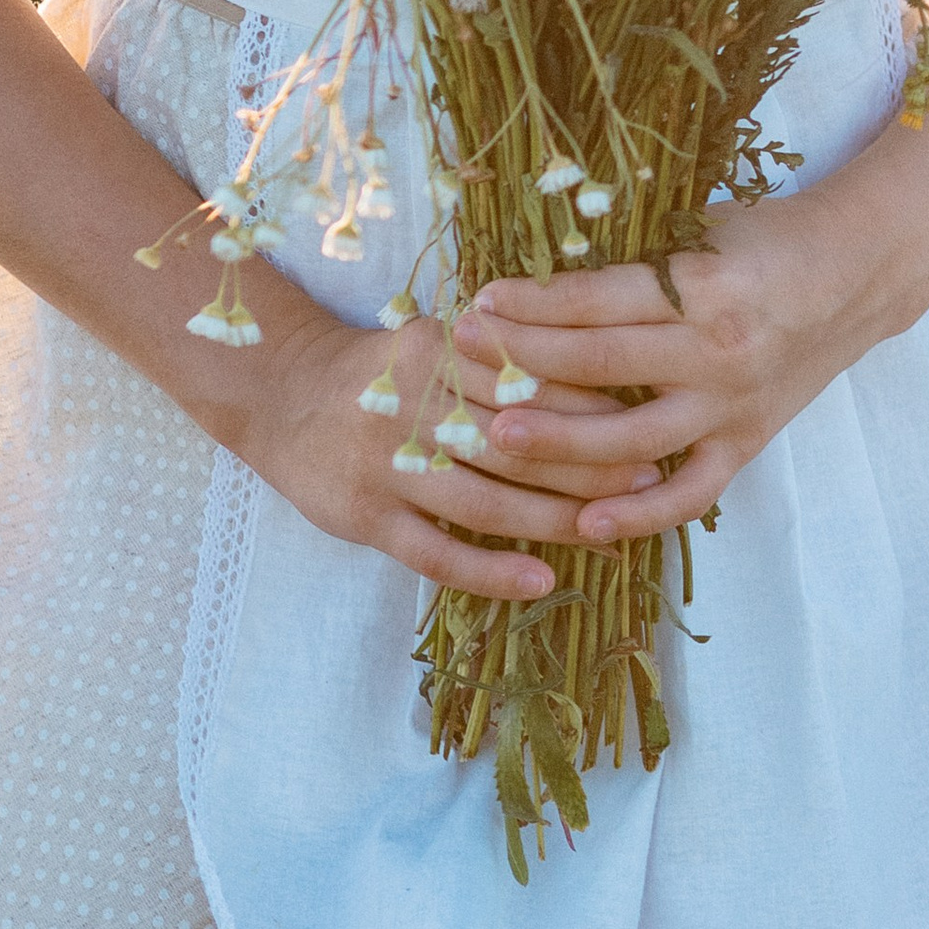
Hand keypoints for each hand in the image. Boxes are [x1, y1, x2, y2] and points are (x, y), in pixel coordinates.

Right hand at [234, 303, 664, 600]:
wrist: (280, 395)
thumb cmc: (381, 373)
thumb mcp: (434, 346)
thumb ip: (497, 360)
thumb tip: (598, 379)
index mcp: (437, 352)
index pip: (527, 380)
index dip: (590, 404)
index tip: (646, 420)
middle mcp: (411, 405)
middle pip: (515, 442)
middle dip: (587, 464)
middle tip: (648, 480)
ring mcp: (384, 466)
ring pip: (482, 501)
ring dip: (551, 519)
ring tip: (609, 533)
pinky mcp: (365, 518)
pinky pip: (436, 553)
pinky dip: (489, 571)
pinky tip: (539, 581)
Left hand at [453, 194, 878, 545]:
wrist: (855, 274)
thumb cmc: (764, 239)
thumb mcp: (696, 232)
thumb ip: (630, 261)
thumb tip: (537, 278)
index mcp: (700, 287)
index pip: (594, 301)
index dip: (531, 304)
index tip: (479, 302)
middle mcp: (716, 352)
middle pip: (599, 366)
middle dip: (524, 362)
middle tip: (462, 357)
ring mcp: (733, 406)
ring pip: (632, 439)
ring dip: (560, 441)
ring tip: (497, 438)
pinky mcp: (748, 443)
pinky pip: (689, 492)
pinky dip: (638, 512)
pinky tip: (584, 522)